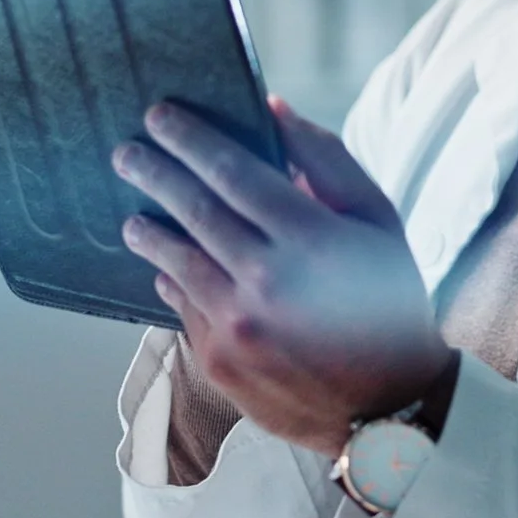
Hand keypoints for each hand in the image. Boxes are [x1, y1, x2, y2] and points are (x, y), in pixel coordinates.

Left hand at [114, 96, 455, 456]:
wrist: (391, 406)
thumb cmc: (388, 299)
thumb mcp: (378, 220)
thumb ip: (327, 160)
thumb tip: (272, 111)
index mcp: (311, 237)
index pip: (232, 170)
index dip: (190, 138)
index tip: (160, 116)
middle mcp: (268, 281)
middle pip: (193, 210)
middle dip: (154, 173)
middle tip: (126, 153)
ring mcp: (238, 326)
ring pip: (177, 262)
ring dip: (149, 232)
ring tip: (133, 216)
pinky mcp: (221, 362)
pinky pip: (183, 308)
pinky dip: (171, 281)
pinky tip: (167, 267)